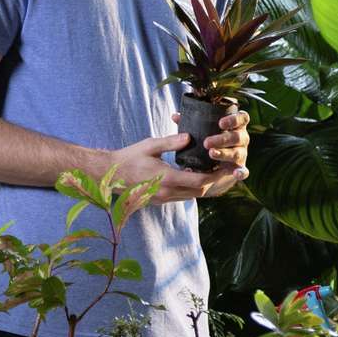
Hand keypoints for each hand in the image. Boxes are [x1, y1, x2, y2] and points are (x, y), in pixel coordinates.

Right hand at [102, 133, 241, 202]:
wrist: (109, 176)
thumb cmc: (129, 158)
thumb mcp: (150, 145)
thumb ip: (171, 142)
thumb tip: (190, 136)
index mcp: (166, 179)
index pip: (199, 182)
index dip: (216, 177)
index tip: (227, 168)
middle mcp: (167, 192)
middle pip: (200, 192)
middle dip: (216, 183)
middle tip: (228, 171)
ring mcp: (164, 198)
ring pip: (192, 196)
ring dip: (205, 186)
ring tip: (217, 174)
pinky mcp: (160, 200)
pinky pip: (183, 196)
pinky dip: (193, 188)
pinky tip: (197, 177)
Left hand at [169, 109, 250, 198]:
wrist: (216, 160)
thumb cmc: (209, 137)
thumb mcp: (204, 128)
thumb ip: (192, 121)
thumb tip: (175, 116)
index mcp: (236, 125)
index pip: (242, 118)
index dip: (233, 120)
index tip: (220, 123)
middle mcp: (241, 138)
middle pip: (237, 137)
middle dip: (222, 139)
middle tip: (206, 142)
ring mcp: (241, 153)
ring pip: (237, 153)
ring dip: (225, 154)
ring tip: (211, 154)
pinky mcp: (239, 167)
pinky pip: (244, 171)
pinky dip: (241, 172)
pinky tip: (235, 173)